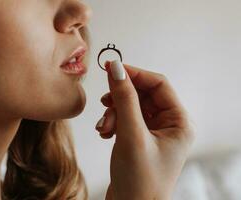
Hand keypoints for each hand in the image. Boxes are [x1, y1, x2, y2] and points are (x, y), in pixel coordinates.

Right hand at [95, 60, 194, 199]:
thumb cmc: (140, 180)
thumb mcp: (131, 134)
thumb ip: (124, 99)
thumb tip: (116, 68)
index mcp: (179, 122)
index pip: (158, 84)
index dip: (135, 74)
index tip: (112, 69)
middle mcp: (169, 124)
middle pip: (143, 95)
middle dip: (121, 100)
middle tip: (105, 105)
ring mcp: (154, 132)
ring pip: (131, 106)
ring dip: (114, 113)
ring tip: (104, 128)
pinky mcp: (140, 138)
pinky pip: (126, 119)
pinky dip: (113, 122)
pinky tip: (106, 133)